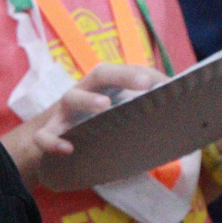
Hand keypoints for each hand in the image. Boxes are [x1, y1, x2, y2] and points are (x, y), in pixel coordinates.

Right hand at [2, 63, 162, 187]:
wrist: (48, 145)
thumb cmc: (88, 129)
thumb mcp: (114, 119)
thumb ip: (141, 114)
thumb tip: (176, 117)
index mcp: (100, 88)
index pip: (123, 73)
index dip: (141, 73)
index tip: (165, 83)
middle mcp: (81, 94)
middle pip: (98, 75)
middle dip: (122, 75)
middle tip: (145, 84)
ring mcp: (62, 114)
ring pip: (70, 98)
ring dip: (88, 99)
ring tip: (104, 106)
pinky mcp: (47, 134)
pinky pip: (44, 136)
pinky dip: (53, 141)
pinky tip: (67, 149)